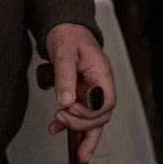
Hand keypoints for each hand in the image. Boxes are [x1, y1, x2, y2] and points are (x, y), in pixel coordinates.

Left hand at [44, 22, 115, 163]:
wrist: (65, 29)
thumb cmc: (68, 36)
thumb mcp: (64, 53)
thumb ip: (65, 77)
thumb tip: (66, 102)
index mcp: (102, 73)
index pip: (107, 103)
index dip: (90, 113)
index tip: (69, 109)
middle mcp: (102, 85)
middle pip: (101, 116)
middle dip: (81, 123)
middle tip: (60, 117)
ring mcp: (94, 91)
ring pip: (95, 121)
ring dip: (80, 133)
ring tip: (61, 134)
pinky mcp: (83, 95)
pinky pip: (83, 116)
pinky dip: (71, 126)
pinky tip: (55, 129)